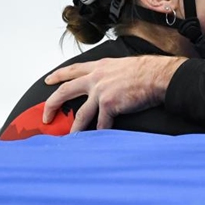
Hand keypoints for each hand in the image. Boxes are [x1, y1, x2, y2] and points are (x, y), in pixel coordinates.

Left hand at [42, 55, 185, 131]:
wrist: (158, 75)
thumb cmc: (147, 70)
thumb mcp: (123, 65)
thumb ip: (112, 73)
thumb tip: (111, 82)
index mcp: (100, 67)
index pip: (73, 70)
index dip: (58, 75)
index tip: (48, 80)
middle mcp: (96, 78)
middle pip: (65, 91)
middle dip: (52, 104)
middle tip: (46, 115)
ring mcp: (100, 92)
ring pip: (80, 114)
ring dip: (74, 128)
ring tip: (70, 137)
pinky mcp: (109, 105)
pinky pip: (101, 124)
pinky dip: (101, 132)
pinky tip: (101, 138)